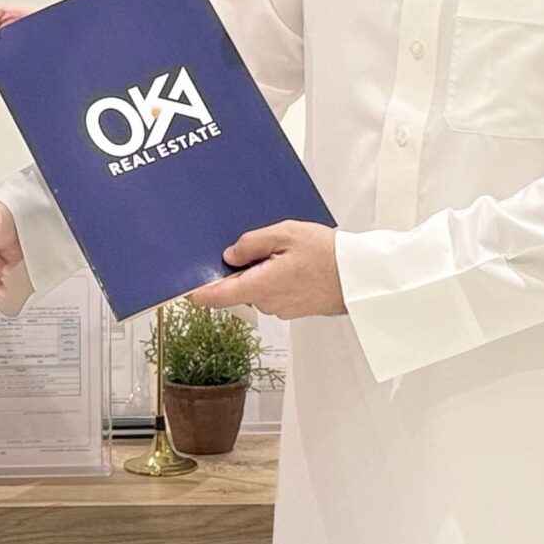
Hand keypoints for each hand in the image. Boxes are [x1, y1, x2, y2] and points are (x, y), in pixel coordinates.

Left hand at [183, 221, 345, 318]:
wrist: (360, 278)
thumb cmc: (327, 254)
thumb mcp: (286, 234)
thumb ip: (252, 243)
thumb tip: (230, 254)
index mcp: (261, 285)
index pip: (219, 297)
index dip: (198, 293)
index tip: (183, 289)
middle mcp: (267, 302)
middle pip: (237, 289)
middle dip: (238, 270)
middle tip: (254, 247)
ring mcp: (280, 308)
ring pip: (256, 290)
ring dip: (259, 273)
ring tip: (282, 253)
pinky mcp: (292, 309)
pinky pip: (272, 293)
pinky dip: (274, 280)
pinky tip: (291, 264)